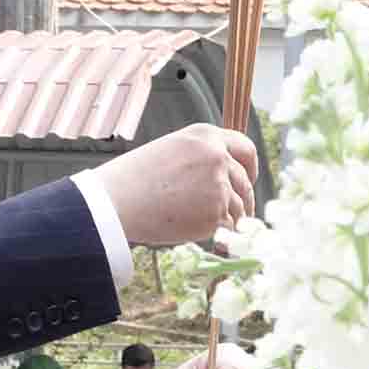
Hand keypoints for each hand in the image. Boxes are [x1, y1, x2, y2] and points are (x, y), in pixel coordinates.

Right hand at [94, 124, 258, 246]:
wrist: (118, 201)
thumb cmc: (135, 179)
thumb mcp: (170, 152)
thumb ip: (199, 158)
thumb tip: (221, 178)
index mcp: (206, 136)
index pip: (245, 148)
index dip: (250, 167)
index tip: (249, 180)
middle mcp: (217, 157)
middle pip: (244, 181)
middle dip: (245, 199)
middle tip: (240, 212)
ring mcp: (219, 185)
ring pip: (239, 206)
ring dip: (231, 218)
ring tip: (209, 225)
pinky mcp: (216, 212)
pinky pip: (227, 225)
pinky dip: (218, 231)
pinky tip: (198, 231)